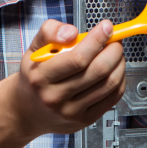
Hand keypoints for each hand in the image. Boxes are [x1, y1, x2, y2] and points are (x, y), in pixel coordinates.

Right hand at [8, 19, 125, 137]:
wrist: (27, 110)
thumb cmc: (34, 76)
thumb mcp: (34, 49)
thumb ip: (50, 32)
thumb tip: (71, 32)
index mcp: (41, 77)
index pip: (77, 58)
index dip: (97, 39)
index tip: (106, 27)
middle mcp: (55, 97)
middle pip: (98, 70)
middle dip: (113, 50)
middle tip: (114, 40)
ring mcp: (71, 111)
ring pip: (109, 84)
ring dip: (119, 64)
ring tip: (115, 54)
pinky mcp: (85, 120)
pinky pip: (112, 98)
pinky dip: (119, 80)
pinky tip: (114, 71)